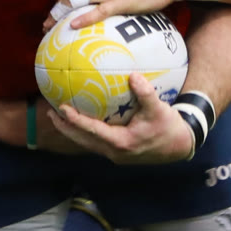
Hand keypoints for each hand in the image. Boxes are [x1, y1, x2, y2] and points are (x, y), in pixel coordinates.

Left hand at [45, 74, 193, 164]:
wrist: (181, 146)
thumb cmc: (169, 127)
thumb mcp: (159, 109)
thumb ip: (145, 93)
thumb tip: (133, 76)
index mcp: (122, 142)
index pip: (92, 131)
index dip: (75, 121)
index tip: (61, 109)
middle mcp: (115, 152)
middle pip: (83, 140)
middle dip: (65, 127)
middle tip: (49, 112)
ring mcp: (116, 154)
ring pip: (87, 143)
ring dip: (72, 131)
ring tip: (57, 116)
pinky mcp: (119, 152)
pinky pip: (96, 141)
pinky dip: (85, 131)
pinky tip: (81, 119)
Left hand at [49, 0, 181, 29]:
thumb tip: (86, 0)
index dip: (58, 5)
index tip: (50, 19)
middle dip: (56, 14)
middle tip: (47, 28)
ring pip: (79, 4)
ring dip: (64, 18)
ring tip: (54, 32)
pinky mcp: (123, 0)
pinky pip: (99, 11)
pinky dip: (85, 18)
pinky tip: (73, 26)